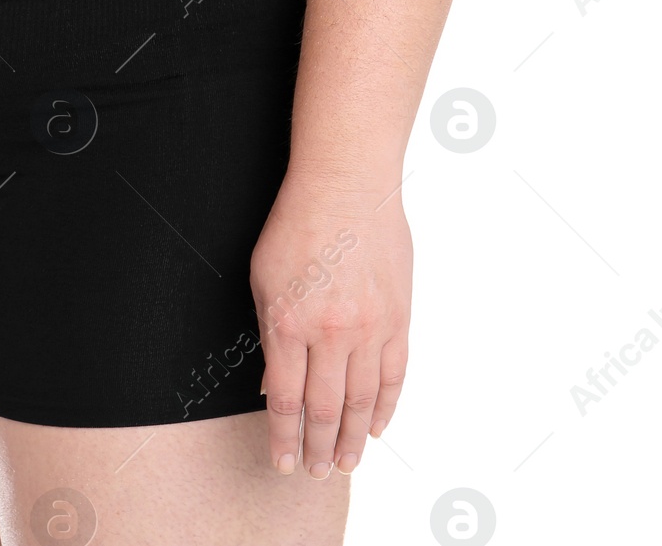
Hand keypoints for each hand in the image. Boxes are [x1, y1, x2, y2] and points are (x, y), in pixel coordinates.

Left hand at [250, 170, 411, 479]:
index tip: (282, 462)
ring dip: (352, 438)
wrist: (347, 188)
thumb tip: (273, 385)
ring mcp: (371, 328)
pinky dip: (386, 406)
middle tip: (314, 474)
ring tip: (344, 465)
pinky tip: (375, 427)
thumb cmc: (295, 225)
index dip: (284, 438)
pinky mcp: (399, 318)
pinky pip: (395, 375)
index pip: (287, 400)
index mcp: (290, 324)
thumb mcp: (262, 279)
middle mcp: (333, 333)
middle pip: (325, 409)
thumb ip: (269, 336)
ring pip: (363, 400)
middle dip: (318, 448)